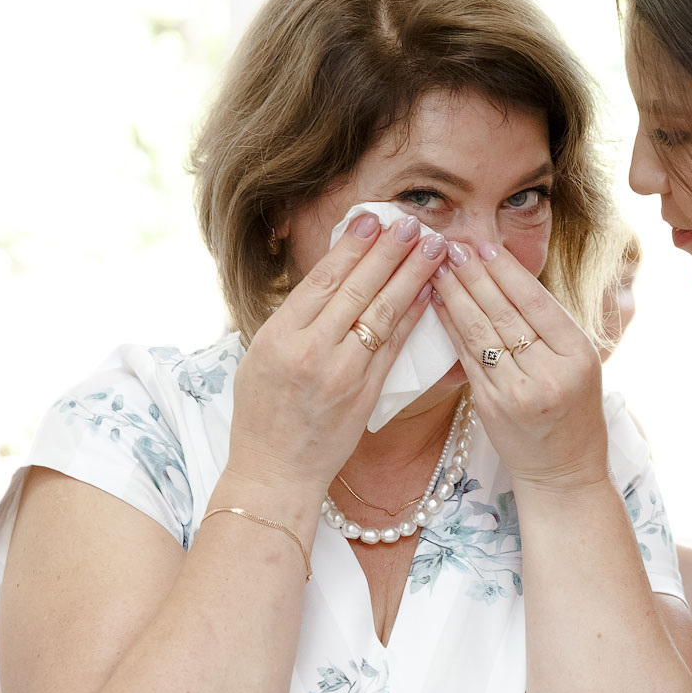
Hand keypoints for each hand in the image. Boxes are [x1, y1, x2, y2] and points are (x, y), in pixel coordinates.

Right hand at [226, 214, 447, 496]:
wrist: (274, 472)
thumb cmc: (262, 416)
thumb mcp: (259, 359)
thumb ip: (292, 322)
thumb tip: (328, 280)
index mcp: (277, 337)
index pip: (321, 281)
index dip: (351, 248)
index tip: (372, 220)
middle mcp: (309, 351)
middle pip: (356, 290)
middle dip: (389, 252)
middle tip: (413, 222)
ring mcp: (340, 374)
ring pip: (381, 314)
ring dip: (410, 276)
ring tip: (432, 246)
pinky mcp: (364, 395)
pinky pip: (393, 347)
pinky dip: (411, 317)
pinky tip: (428, 292)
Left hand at [432, 241, 606, 491]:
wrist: (563, 472)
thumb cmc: (573, 413)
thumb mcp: (581, 365)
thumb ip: (551, 326)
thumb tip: (509, 276)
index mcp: (578, 355)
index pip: (536, 303)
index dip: (507, 272)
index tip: (484, 246)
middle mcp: (549, 373)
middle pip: (504, 313)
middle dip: (473, 275)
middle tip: (451, 244)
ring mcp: (517, 391)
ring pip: (480, 332)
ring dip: (455, 294)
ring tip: (437, 265)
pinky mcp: (491, 406)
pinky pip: (467, 356)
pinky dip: (449, 326)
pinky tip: (436, 302)